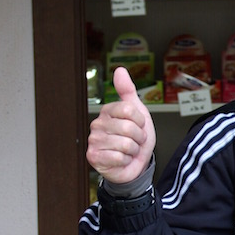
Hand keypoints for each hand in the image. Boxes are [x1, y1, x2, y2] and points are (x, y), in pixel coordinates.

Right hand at [85, 67, 155, 183]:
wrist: (135, 164)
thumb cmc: (136, 138)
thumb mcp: (138, 112)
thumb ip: (128, 91)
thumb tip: (119, 70)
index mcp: (108, 111)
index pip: (130, 110)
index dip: (140, 121)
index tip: (138, 126)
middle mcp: (97, 124)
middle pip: (129, 128)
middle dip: (139, 138)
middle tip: (134, 141)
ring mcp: (94, 140)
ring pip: (125, 144)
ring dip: (133, 150)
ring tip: (128, 151)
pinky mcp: (93, 157)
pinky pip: (119, 157)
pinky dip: (126, 161)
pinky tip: (121, 160)